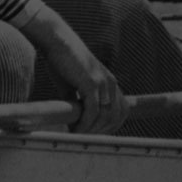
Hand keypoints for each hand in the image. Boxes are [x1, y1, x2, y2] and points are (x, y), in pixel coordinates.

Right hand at [17, 10, 126, 132]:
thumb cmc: (64, 63)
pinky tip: (76, 129)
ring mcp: (104, 83)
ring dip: (92, 129)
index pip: (122, 111)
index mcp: (111, 84)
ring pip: (105, 115)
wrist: (59, 43)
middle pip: (116, 116)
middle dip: (102, 131)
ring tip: (78, 135)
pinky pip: (93, 109)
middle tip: (85, 138)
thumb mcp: (74, 86)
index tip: (97, 134)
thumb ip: (77, 100)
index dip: (112, 125)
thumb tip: (74, 117)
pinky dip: (85, 123)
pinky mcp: (91, 83)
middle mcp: (112, 84)